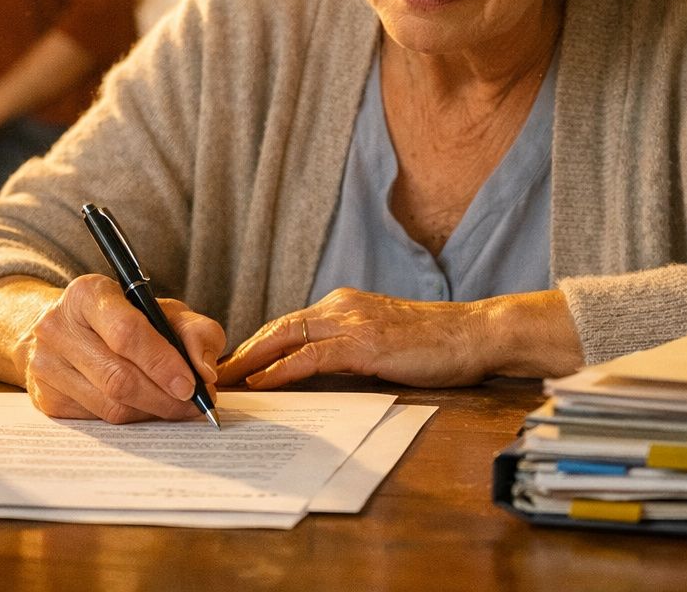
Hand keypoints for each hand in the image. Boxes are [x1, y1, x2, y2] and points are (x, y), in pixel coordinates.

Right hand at [14, 273, 225, 423]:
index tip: (191, 385)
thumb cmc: (123, 318)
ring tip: (175, 406)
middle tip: (194, 405)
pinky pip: (99, 420)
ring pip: (110, 405)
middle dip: (164, 397)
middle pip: (118, 377)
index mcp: (87, 295)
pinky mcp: (47, 398)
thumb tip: (205, 371)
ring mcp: (46, 365)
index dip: (162, 363)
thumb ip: (194, 331)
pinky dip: (131, 419)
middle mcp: (58, 327)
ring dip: (151, 412)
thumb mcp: (163, 310)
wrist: (67, 329)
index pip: (126, 333)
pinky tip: (146, 408)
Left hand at [217, 287, 497, 390]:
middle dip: (243, 352)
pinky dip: (280, 369)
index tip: (232, 364)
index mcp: (345, 305)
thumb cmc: (435, 343)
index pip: (289, 324)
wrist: (475, 333)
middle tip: (211, 373)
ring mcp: (353, 323)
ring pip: (286, 338)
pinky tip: (261, 383)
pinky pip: (311, 357)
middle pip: (278, 328)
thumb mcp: (383, 341)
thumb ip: (350, 349)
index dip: (257, 344)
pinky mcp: (364, 344)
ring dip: (250, 361)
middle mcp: (343, 307)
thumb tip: (317, 371)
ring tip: (223, 382)